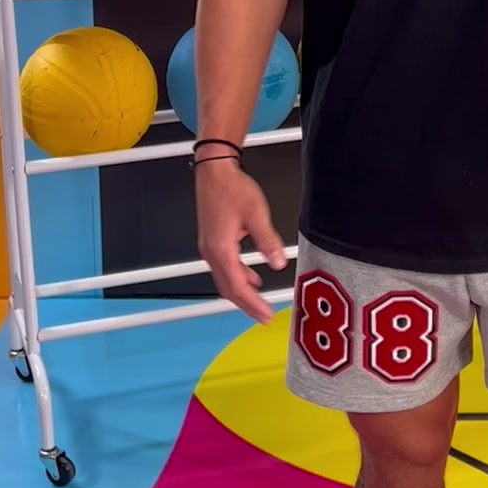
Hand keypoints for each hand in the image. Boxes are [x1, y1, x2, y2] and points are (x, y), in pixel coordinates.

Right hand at [195, 159, 286, 322]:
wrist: (214, 171)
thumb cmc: (231, 188)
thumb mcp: (256, 214)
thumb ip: (268, 240)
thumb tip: (278, 262)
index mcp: (221, 249)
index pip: (238, 286)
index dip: (253, 304)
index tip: (266, 314)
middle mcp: (211, 253)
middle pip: (228, 289)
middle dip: (247, 305)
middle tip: (263, 316)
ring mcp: (209, 248)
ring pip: (225, 280)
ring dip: (242, 293)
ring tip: (258, 303)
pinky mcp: (212, 242)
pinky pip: (225, 268)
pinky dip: (238, 278)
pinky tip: (251, 277)